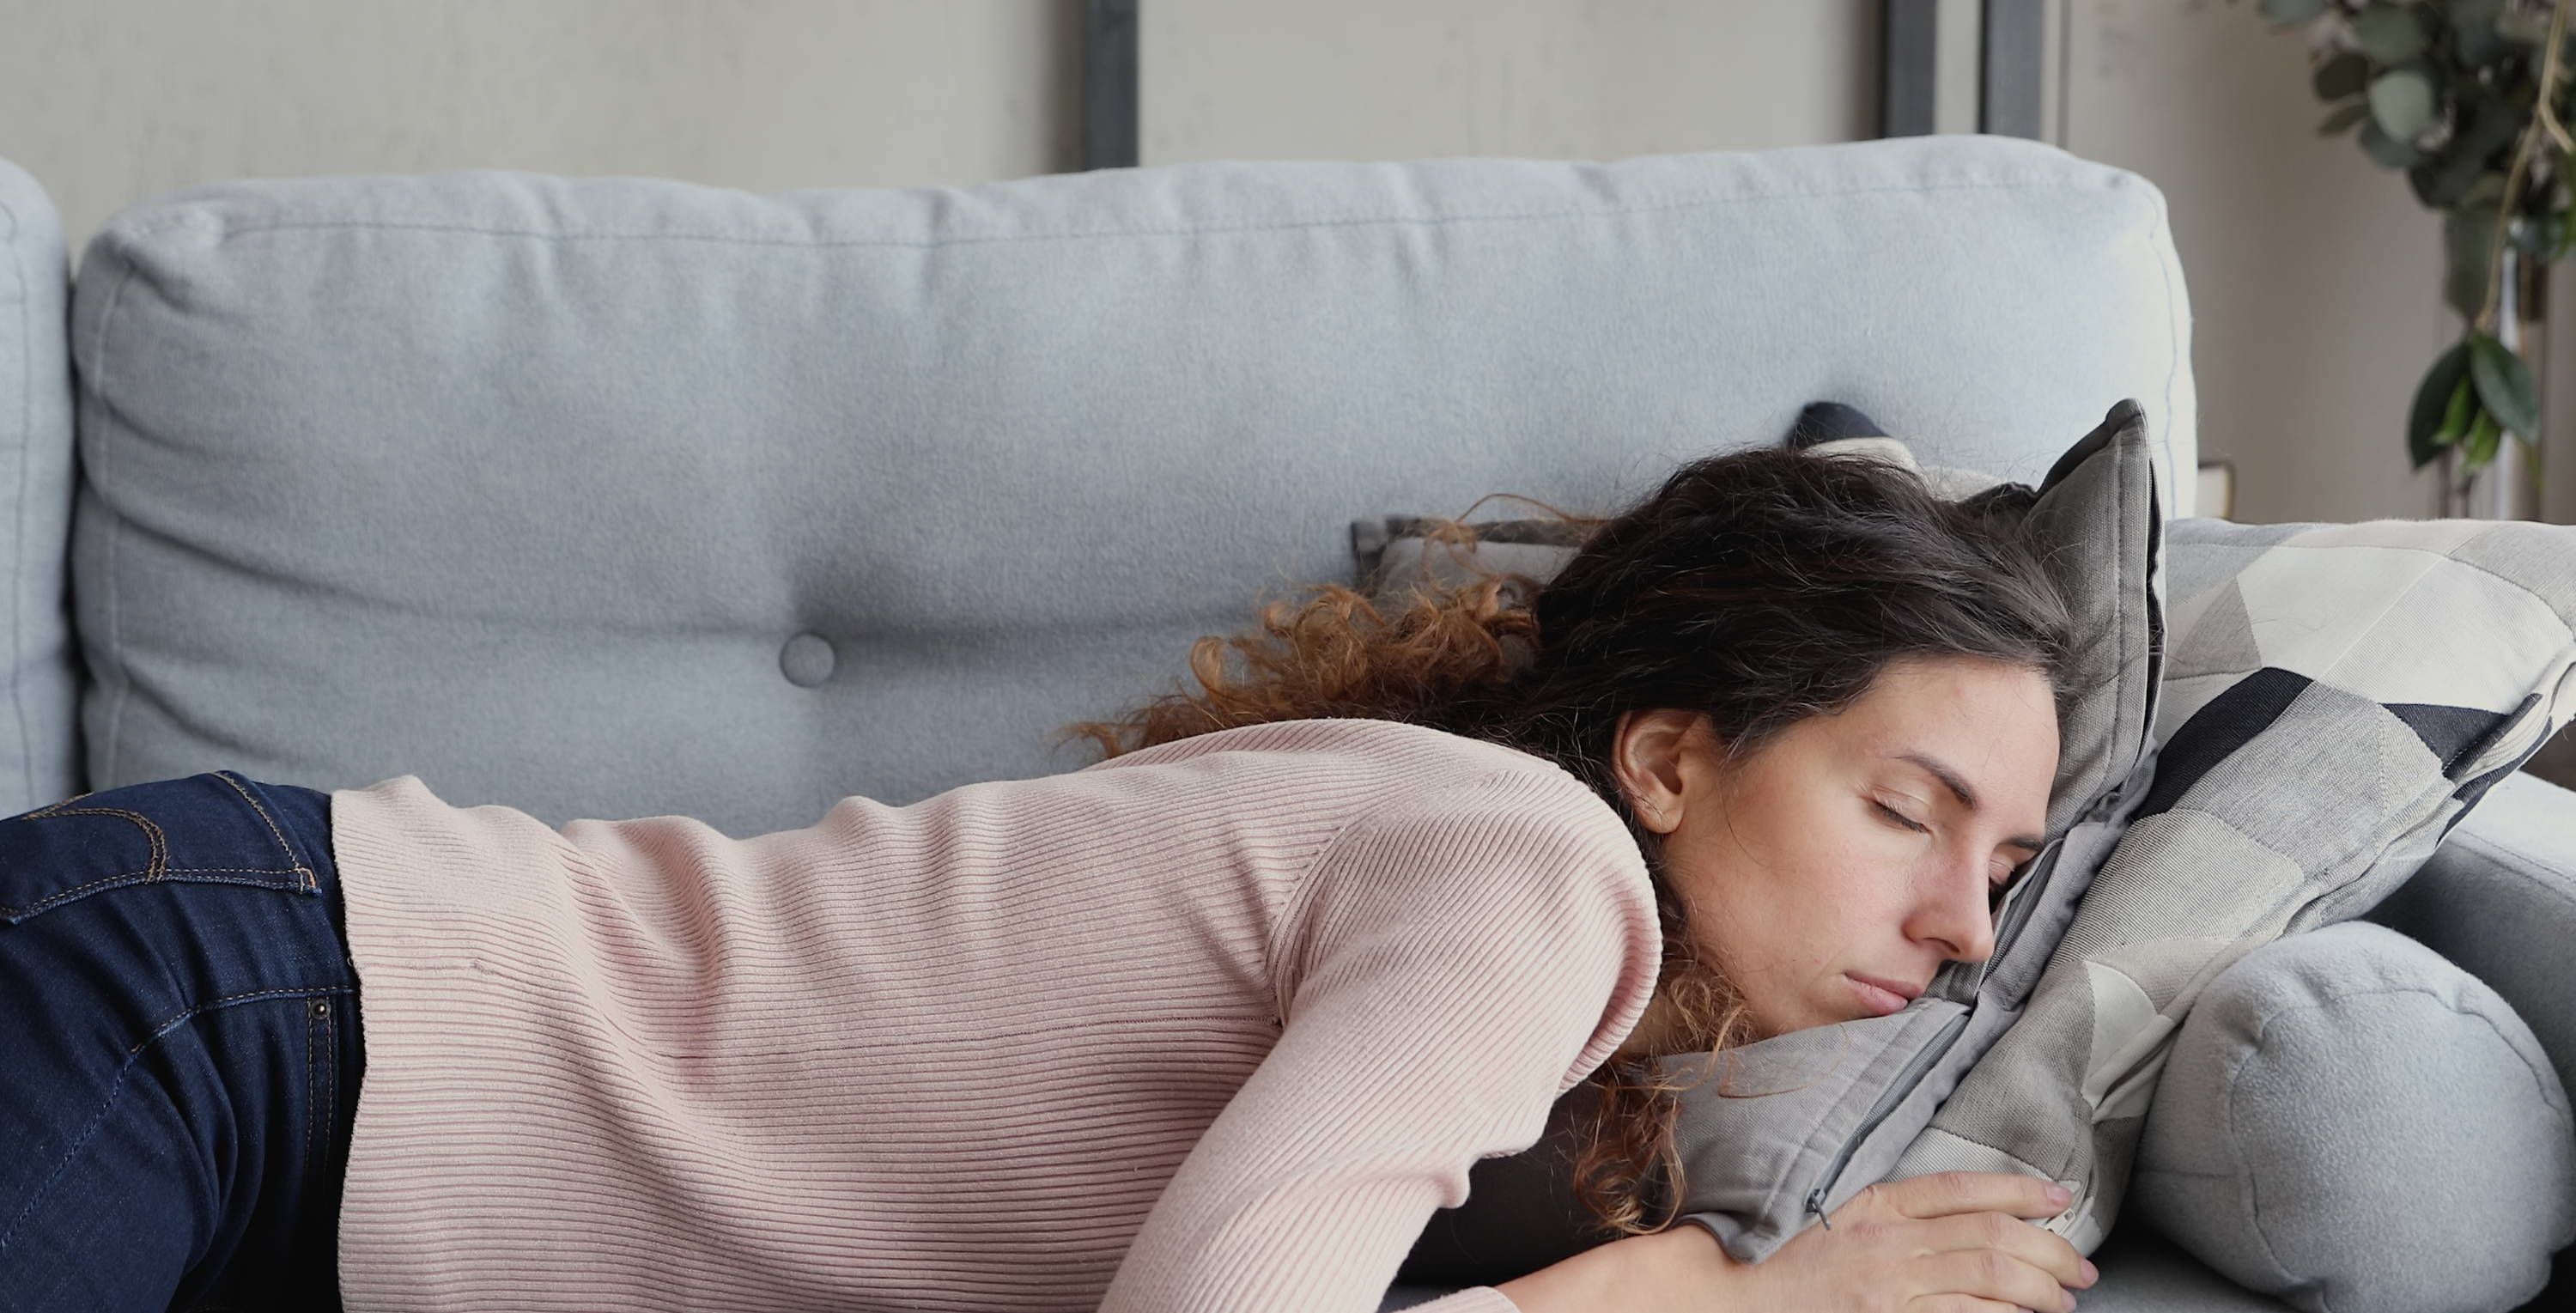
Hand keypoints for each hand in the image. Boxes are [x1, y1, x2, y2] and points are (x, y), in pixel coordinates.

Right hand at [1731, 1171, 2098, 1311]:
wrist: (1724, 1297)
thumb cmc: (1774, 1261)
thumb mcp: (1832, 1221)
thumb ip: (1888, 1216)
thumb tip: (1957, 1223)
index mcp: (1873, 1205)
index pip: (1961, 1190)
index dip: (2018, 1191)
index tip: (2059, 1197)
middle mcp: (1887, 1242)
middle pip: (1989, 1236)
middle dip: (2047, 1250)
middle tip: (2080, 1267)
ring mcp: (1888, 1288)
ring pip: (1988, 1280)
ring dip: (2038, 1290)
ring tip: (2063, 1299)